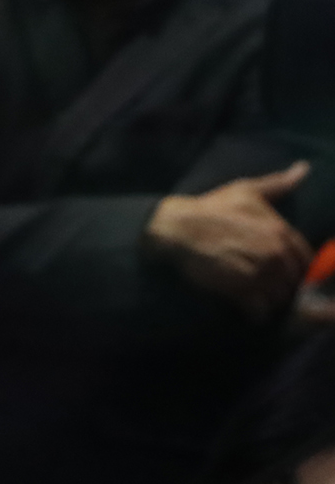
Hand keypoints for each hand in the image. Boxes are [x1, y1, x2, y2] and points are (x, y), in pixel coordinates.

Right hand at [146, 162, 312, 318]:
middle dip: (284, 287)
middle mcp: (275, 253)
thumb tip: (303, 169)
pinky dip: (256, 314)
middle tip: (269, 290)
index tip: (285, 274)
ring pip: (279, 298)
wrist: (178, 228)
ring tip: (259, 301)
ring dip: (271, 302)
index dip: (297, 269)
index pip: (305, 259)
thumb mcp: (246, 190)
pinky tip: (249, 311)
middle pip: (294, 281)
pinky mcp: (239, 290)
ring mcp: (259, 273)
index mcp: (280, 231)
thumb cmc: (210, 208)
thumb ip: (278, 184)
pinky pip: (259, 310)